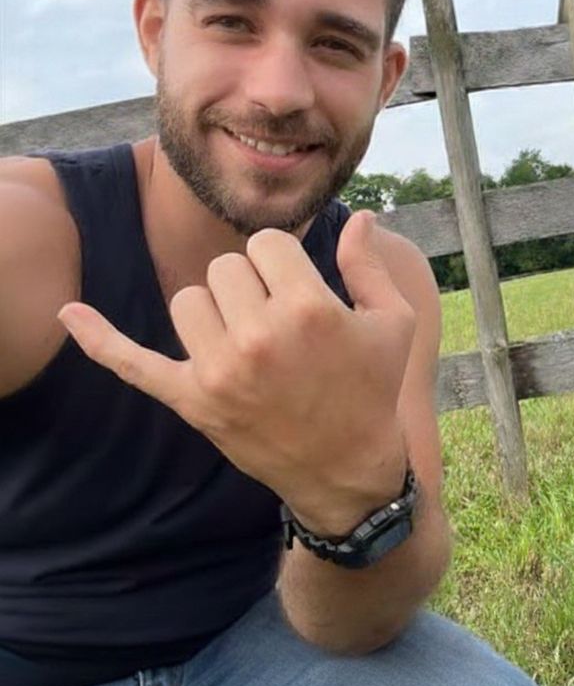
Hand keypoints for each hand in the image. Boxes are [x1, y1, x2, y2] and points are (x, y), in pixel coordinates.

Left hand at [57, 210, 414, 531]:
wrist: (348, 470)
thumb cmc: (374, 390)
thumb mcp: (393, 324)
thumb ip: (370, 266)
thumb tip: (362, 215)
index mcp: (308, 309)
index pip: (265, 244)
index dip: (283, 262)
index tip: (298, 287)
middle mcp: (258, 337)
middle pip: (224, 268)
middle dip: (251, 284)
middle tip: (277, 318)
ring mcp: (220, 372)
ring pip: (188, 300)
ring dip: (215, 309)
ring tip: (245, 337)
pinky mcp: (193, 401)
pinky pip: (134, 363)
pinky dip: (100, 339)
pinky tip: (68, 314)